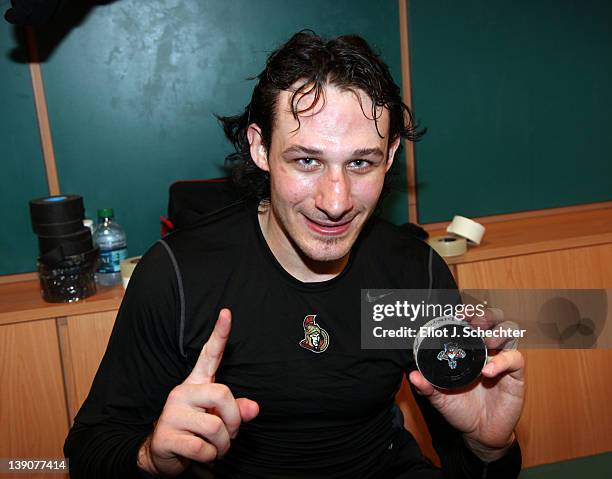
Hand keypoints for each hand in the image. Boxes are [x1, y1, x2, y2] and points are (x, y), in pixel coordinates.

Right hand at [137, 309, 258, 476]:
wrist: (161, 455)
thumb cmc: (194, 431)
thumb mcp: (217, 418)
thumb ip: (236, 410)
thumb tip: (254, 408)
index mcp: (197, 383)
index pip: (209, 355)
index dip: (219, 334)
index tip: (227, 312)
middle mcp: (183, 391)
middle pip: (224, 395)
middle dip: (234, 421)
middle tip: (227, 434)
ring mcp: (172, 412)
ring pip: (215, 427)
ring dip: (222, 445)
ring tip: (214, 448)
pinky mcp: (166, 435)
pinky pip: (202, 447)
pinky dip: (209, 456)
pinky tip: (200, 455)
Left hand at [409, 308, 524, 460]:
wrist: (479, 433)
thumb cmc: (461, 409)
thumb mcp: (440, 397)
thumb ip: (427, 386)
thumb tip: (413, 375)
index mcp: (468, 348)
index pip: (471, 322)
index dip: (467, 312)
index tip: (459, 312)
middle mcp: (487, 349)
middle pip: (494, 319)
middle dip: (486, 315)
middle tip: (475, 322)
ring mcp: (502, 359)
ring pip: (509, 331)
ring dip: (498, 331)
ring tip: (485, 342)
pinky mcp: (515, 375)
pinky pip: (515, 359)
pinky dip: (502, 361)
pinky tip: (488, 371)